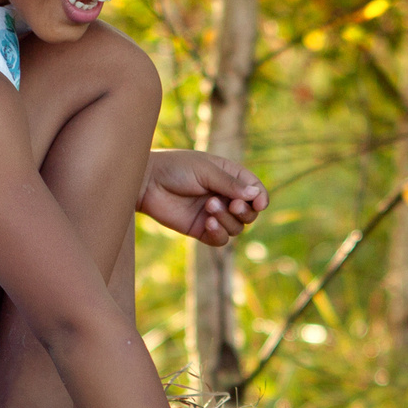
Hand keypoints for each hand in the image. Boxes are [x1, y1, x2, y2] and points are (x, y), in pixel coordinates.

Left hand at [140, 149, 265, 246]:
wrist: (147, 183)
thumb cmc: (176, 168)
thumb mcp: (206, 171)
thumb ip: (230, 184)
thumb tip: (256, 195)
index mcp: (229, 177)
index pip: (255, 190)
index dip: (261, 198)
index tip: (258, 203)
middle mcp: (225, 197)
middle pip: (250, 213)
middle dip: (245, 211)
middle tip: (232, 205)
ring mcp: (214, 214)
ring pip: (237, 227)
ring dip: (228, 220)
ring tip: (209, 206)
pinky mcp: (201, 230)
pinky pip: (221, 239)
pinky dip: (219, 233)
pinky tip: (208, 223)